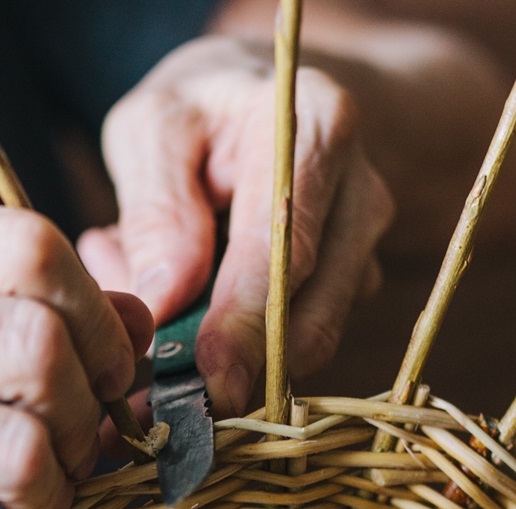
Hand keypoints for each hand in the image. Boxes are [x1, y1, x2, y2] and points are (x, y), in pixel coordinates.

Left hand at [78, 36, 394, 419]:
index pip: (286, 250)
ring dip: (232, 360)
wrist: (267, 96)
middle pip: (315, 314)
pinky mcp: (355, 285)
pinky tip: (183, 311)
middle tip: (160, 405)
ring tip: (148, 327)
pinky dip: (240, 348)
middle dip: (241, 371)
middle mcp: (362, 193)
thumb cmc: (200, 109)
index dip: (248, 326)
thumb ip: (155, 208)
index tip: (211, 381)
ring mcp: (368, 247)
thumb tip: (164, 304)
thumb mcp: (155, 126)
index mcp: (315, 130)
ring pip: (310, 339)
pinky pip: (300, 339)